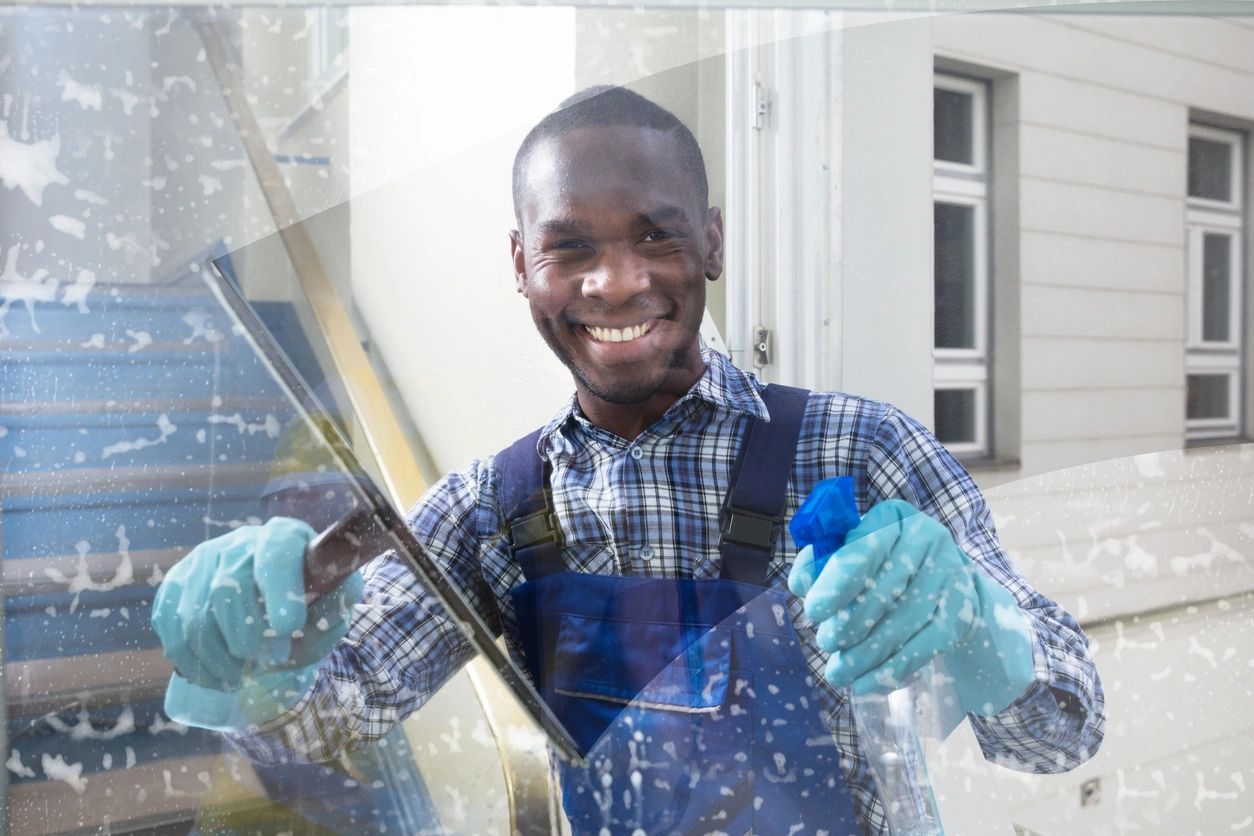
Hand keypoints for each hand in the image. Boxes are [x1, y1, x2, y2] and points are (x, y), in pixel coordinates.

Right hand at [151, 516, 363, 730]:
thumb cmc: (308, 604)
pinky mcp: (176, 584)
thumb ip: (333, 608)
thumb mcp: (332, 606)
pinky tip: (214, 674)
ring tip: (238, 677)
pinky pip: (171, 625)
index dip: (280, 590)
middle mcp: (239, 542)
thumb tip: (319, 614)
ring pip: (195, 612)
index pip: (277, 555)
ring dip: (216, 657)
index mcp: (284, 538)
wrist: (276, 603)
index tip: (289, 627)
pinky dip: (191, 660)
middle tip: (263, 662)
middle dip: (245, 636)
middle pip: (229, 587)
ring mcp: (202, 560)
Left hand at [788, 499, 1034, 714]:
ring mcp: (951, 574)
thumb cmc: (884, 567)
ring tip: (837, 673)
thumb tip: (802, 583)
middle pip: (882, 590)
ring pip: (901, 623)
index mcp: (893, 518)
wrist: (945, 583)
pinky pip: (925, 647)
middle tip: (826, 643)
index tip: (814, 611)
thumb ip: (822, 565)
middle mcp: (927, 538)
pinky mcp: (963, 611)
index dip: (836, 583)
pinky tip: (865, 684)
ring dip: (864, 655)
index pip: (863, 550)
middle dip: (847, 624)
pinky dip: (892, 670)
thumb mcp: (853, 556)